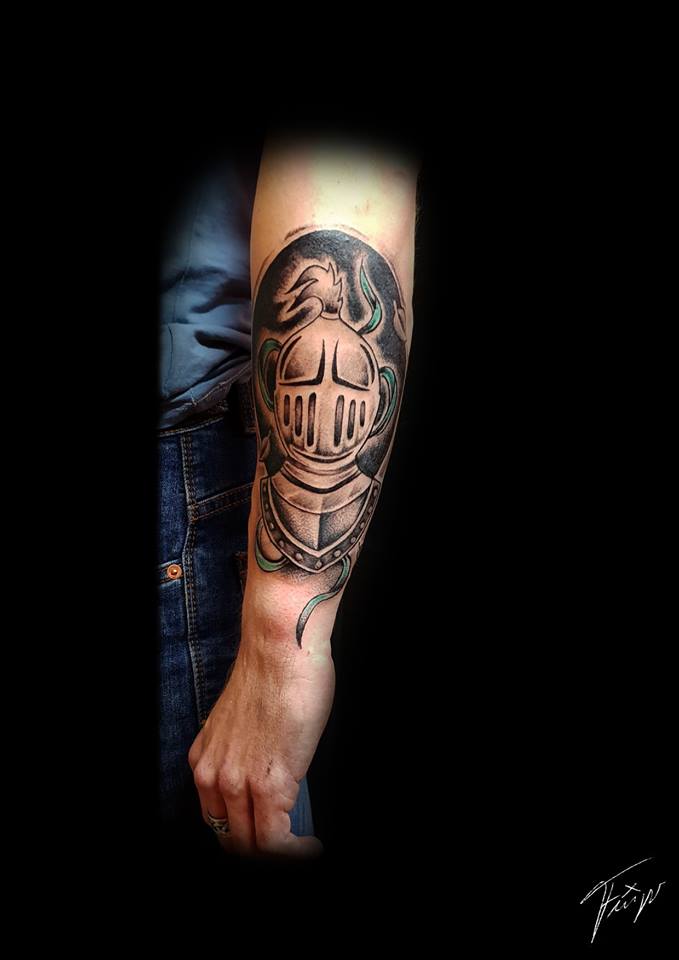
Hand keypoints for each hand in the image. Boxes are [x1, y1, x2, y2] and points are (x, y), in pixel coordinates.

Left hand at [188, 630, 334, 857]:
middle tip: (290, 843)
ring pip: (251, 847)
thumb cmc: (275, 674)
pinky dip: (294, 852)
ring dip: (281, 854)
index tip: (270, 833)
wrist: (281, 648)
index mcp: (204, 760)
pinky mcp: (270, 786)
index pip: (217, 819)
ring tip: (304, 848)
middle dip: (260, 850)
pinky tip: (311, 847)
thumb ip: (250, 755)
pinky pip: (274, 843)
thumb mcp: (247, 724)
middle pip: (231, 839)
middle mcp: (213, 775)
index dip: (245, 834)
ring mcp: (238, 783)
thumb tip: (275, 777)